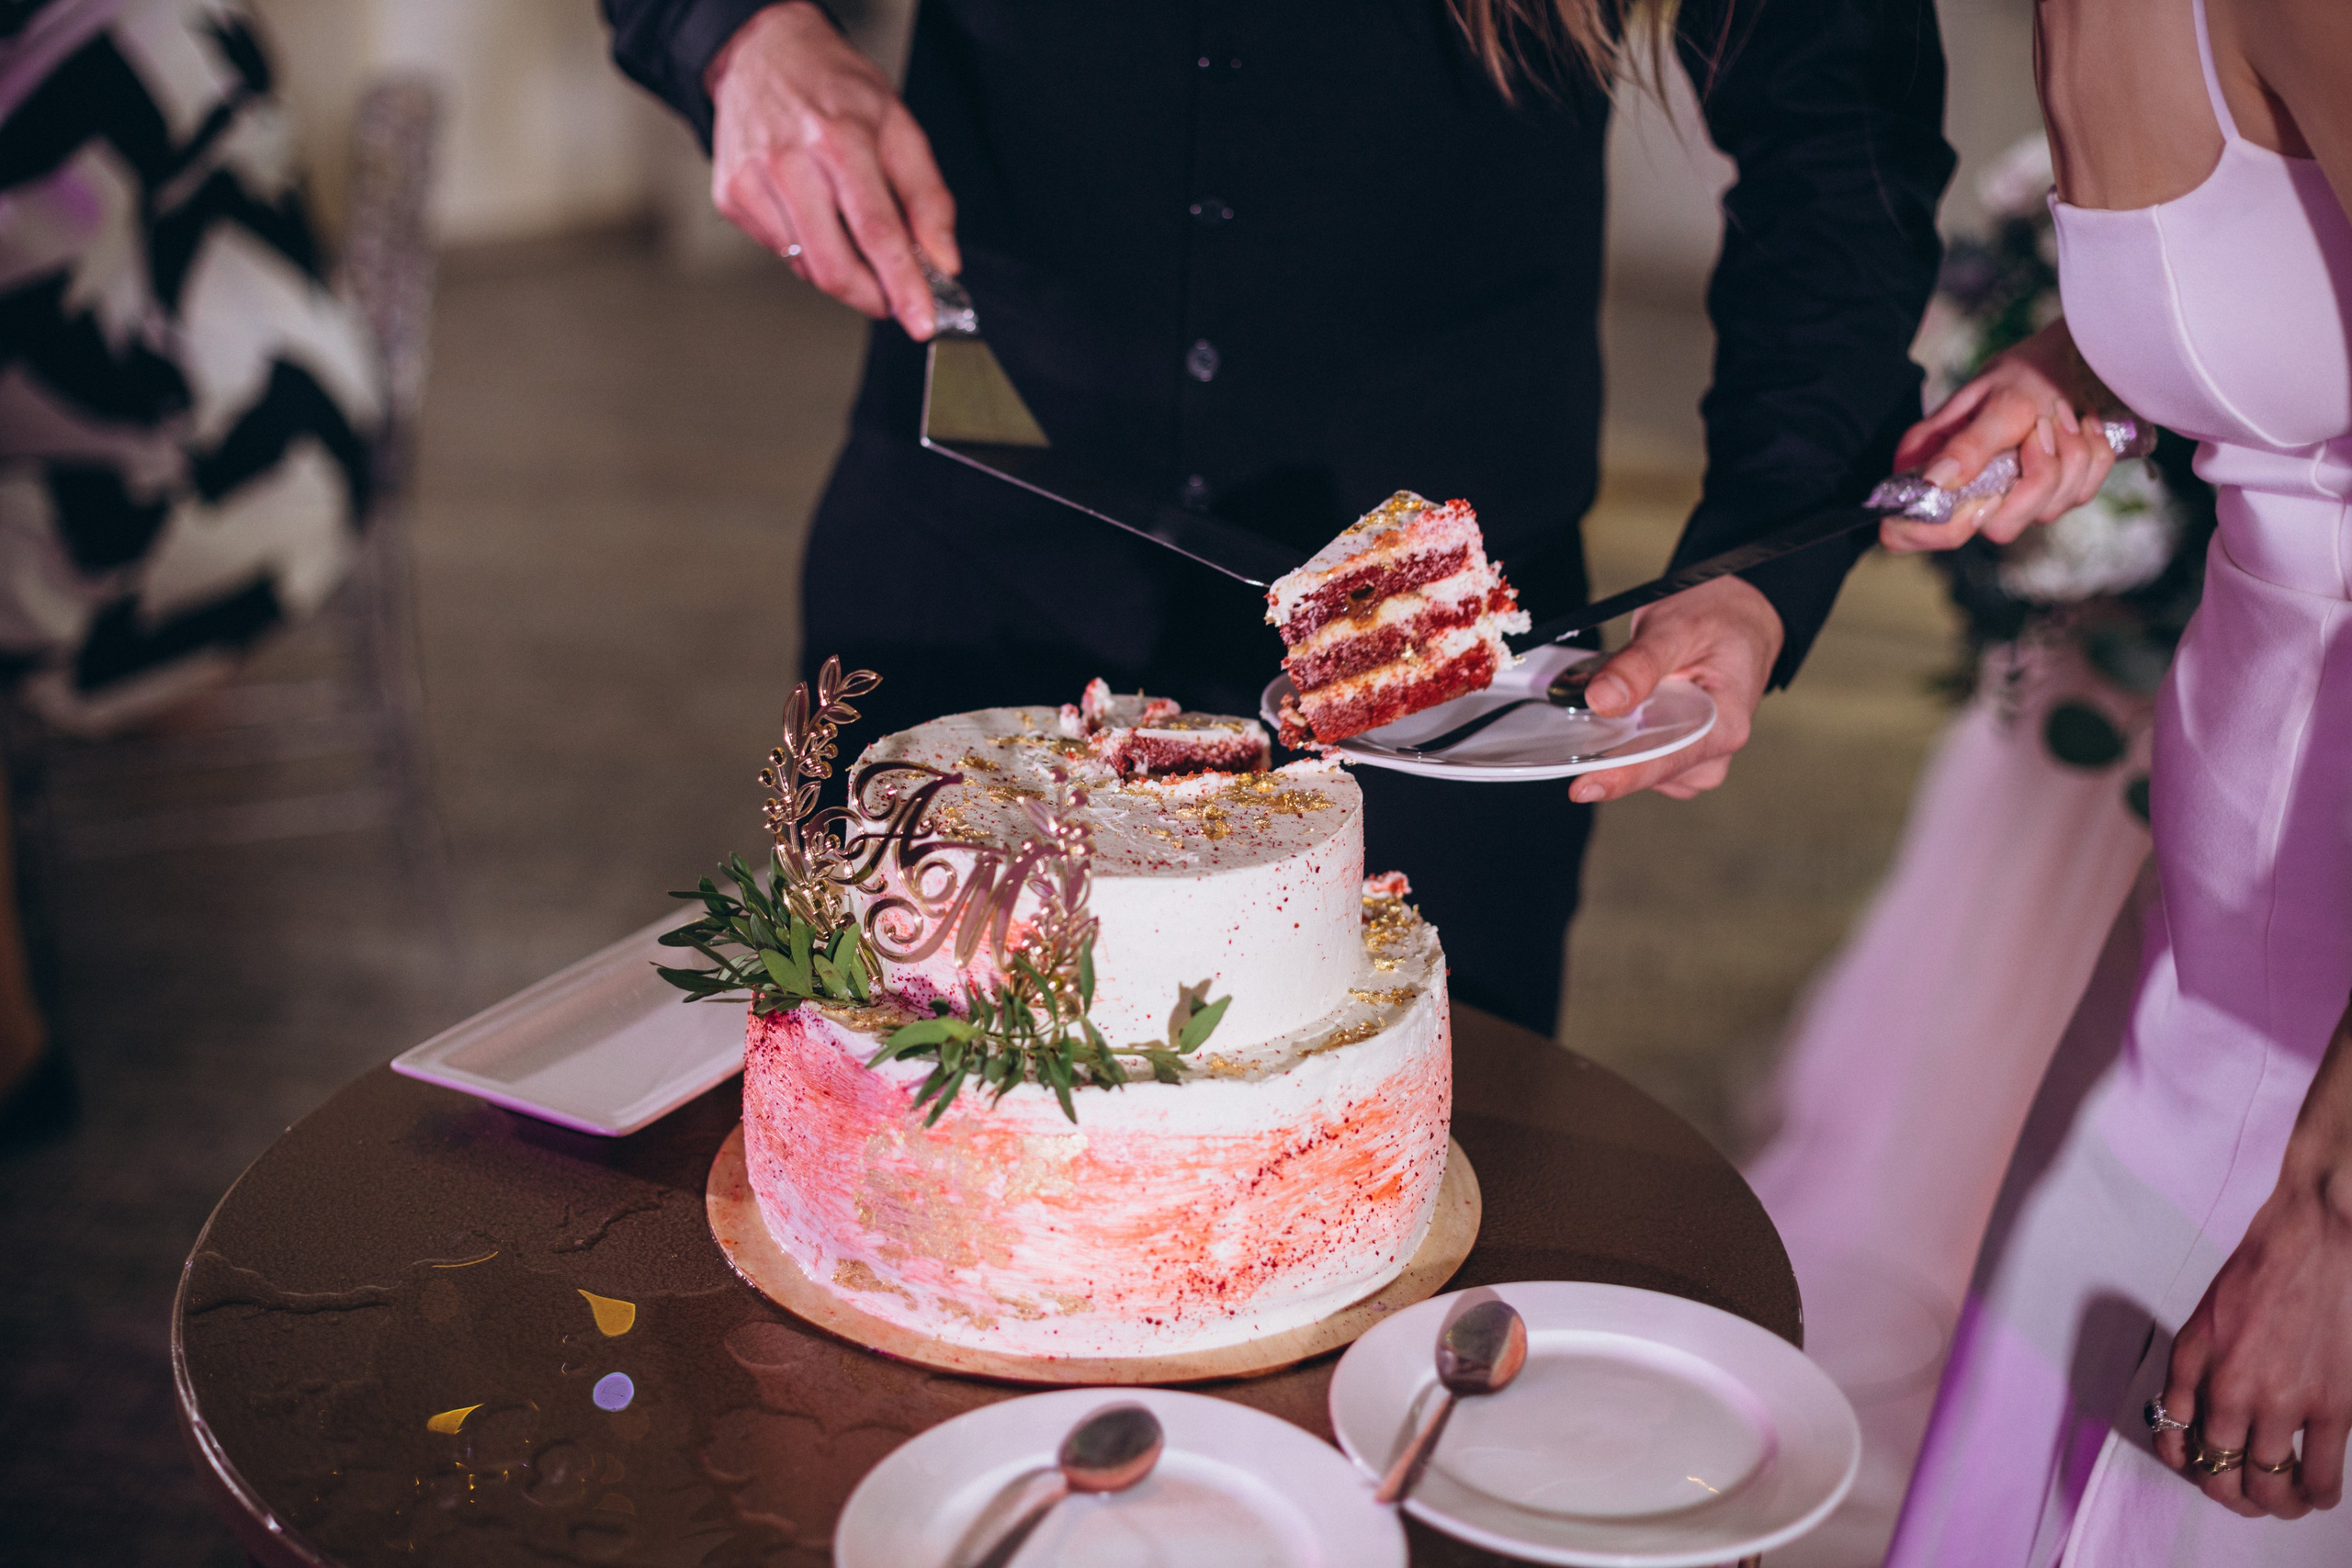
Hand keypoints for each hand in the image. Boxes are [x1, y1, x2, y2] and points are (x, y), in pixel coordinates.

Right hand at [704, 2, 958, 337]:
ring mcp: (752, 182)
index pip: (877, 231)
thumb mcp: (898, 125)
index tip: (922, 321)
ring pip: (807, 267)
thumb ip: (927, 197)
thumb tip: (943, 260)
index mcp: (838, 139)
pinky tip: (817, 216)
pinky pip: (782, 252)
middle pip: (835, 265)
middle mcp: (789, 162)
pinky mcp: (731, 197)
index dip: (903, 284)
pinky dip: (811, 252)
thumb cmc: (834, 86)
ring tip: (854, 236)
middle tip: (895, 297)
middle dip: (873, 297)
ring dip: (844, 272)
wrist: (762, 51)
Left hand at [1565, 575, 1781, 804]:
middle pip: (1650, 771)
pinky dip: (1627, 742)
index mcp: (1725, 724)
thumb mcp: (1675, 628)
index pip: (1666, 761)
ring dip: (1619, 744)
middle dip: (1612, 752)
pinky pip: (1646, 762)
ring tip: (1619, 701)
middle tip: (1587, 716)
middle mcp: (1716, 750)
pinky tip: (1626, 713)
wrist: (1740, 619)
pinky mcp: (1684, 755)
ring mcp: (1701, 757)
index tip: (1582, 788)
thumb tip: (1602, 699)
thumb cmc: (1717, 621)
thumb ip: (1639, 665)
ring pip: (1644, 770)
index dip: (1621, 776)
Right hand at [1881, 319, 2116, 553]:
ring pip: (2049, 509)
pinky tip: (2082, 427)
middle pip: (2000, 527)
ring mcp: (2013, 496)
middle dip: (2037, 477)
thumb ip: (1968, 445)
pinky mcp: (2052, 492)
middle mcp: (1969, 491)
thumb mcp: (1998, 404)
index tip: (1989, 492)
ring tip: (2065, 416)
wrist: (2073, 355)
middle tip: (2042, 428)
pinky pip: (2082, 493)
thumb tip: (1933, 483)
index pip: (1916, 532)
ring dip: (2072, 457)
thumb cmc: (2026, 373)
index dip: (1953, 524)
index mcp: (1934, 471)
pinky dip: (2092, 456)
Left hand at [2156, 1003, 2351, 1518]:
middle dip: (2233, 1497)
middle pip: (2226, 1478)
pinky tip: (2319, 1489)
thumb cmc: (2260, 1270)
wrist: (2317, 1236)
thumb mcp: (2205, 1319)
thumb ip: (2194, 1373)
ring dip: (2278, 1503)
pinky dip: (2321, 1493)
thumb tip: (2191, 1423)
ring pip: (2276, 1487)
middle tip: (2247, 1496)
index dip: (2190, 1469)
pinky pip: (2326, 1475)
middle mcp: (2236, 1393)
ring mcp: (2288, 1404)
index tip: (2203, 1470)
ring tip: (2286, 1499)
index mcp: (2197, 1367)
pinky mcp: (2337, 1407)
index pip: (2180, 1444)